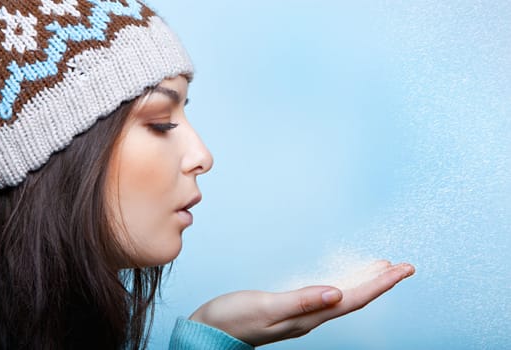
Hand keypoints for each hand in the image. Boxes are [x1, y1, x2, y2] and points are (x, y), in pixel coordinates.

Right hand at [189, 260, 414, 346]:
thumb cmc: (233, 320)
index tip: (402, 269)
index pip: (353, 299)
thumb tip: (337, 293)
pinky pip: (329, 294)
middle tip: (404, 267)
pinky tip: (345, 279)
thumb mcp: (266, 307)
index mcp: (308, 316)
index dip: (380, 284)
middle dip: (381, 282)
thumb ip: (301, 301)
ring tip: (382, 269)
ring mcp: (302, 313)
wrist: (211, 331)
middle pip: (355, 298)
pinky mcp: (292, 308)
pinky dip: (344, 283)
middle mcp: (311, 316)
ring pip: (344, 296)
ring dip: (365, 282)